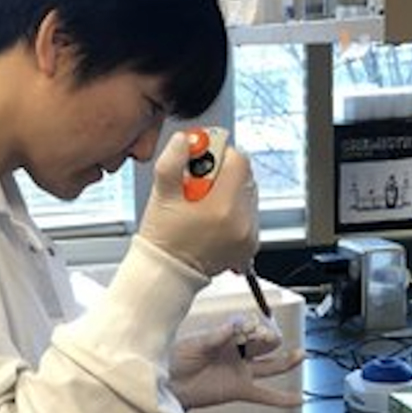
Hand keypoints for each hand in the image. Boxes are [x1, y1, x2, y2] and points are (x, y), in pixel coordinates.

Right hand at [138, 131, 258, 277]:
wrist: (168, 272)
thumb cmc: (163, 238)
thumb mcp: (161, 194)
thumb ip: (173, 161)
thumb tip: (185, 140)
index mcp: (222, 206)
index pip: (238, 160)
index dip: (219, 154)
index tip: (202, 160)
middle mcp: (241, 221)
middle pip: (244, 176)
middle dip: (223, 175)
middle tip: (198, 187)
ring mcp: (248, 234)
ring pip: (247, 194)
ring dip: (229, 193)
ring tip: (204, 207)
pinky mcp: (250, 244)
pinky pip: (249, 214)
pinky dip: (234, 211)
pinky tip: (213, 219)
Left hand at [170, 316, 304, 409]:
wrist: (167, 386)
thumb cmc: (174, 361)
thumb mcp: (194, 344)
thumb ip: (214, 337)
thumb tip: (232, 327)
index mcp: (225, 336)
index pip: (248, 327)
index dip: (253, 326)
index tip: (251, 327)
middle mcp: (236, 353)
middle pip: (262, 343)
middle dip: (268, 338)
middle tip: (269, 337)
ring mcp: (240, 371)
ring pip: (270, 366)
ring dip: (286, 360)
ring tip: (300, 355)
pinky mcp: (239, 390)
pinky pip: (265, 395)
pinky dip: (281, 398)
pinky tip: (297, 399)